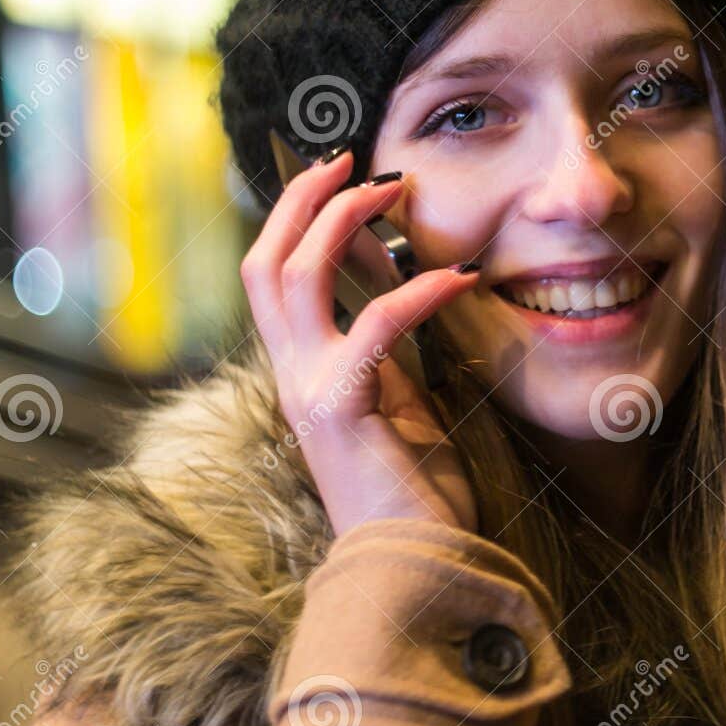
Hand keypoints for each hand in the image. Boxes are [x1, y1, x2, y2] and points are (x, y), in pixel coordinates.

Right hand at [240, 149, 480, 536]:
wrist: (414, 566)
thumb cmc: (413, 488)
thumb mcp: (397, 396)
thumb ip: (386, 346)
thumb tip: (397, 282)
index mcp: (303, 369)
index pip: (273, 275)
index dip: (295, 217)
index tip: (341, 174)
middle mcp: (293, 375)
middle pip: (264, 262)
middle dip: (301, 200)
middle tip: (349, 159)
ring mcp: (311, 391)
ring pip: (294, 279)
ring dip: (341, 222)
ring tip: (393, 190)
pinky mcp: (345, 412)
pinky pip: (374, 329)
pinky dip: (416, 291)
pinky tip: (460, 278)